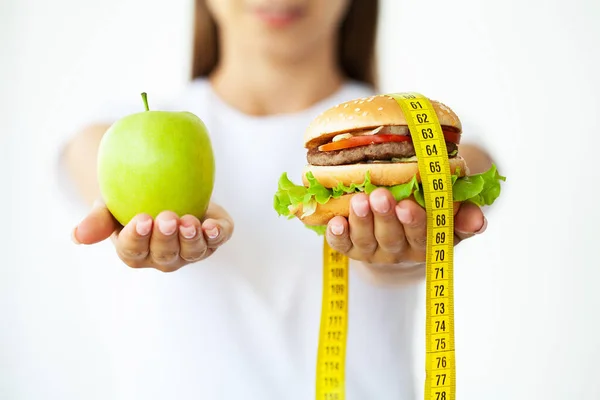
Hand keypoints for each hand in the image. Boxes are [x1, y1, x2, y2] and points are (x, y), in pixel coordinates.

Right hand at [72, 201, 233, 271]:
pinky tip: (213, 226)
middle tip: (167, 218)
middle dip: (166, 238)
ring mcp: (190, 250)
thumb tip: (77, 237)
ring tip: (189, 222)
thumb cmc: (129, 200)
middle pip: (165, 255)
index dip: (138, 239)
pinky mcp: (212, 237)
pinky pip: (218, 239)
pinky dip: (217, 234)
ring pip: (193, 252)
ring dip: (192, 239)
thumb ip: (97, 221)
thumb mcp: (109, 205)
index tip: (141, 219)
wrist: (162, 184)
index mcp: (136, 252)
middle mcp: (164, 257)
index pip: (133, 252)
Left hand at [325, 188, 486, 265]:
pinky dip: (338, 235)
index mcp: (427, 243)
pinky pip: (343, 245)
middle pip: (392, 237)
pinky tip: (335, 221)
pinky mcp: (351, 248)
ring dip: (362, 221)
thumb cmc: (428, 209)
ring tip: (359, 200)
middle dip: (385, 217)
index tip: (408, 205)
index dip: (416, 222)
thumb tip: (478, 220)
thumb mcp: (450, 213)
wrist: (399, 220)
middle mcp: (399, 250)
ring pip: (366, 241)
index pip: (424, 236)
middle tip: (380, 196)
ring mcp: (374, 251)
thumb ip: (463, 215)